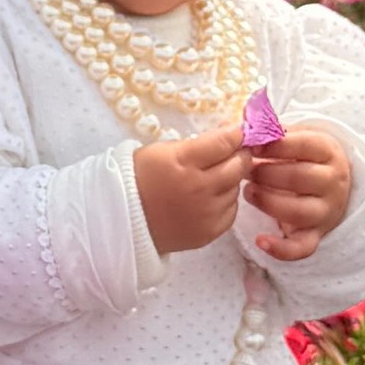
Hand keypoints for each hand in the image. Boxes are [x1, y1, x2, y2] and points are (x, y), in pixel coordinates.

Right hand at [134, 123, 248, 256]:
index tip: (236, 132)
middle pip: (238, 165)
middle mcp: (200, 188)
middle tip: (235, 153)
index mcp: (184, 162)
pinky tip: (210, 198)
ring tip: (213, 178)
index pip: (224, 142)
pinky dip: (225, 202)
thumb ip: (196, 144)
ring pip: (235, 188)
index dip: (235, 134)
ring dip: (230, 180)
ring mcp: (207, 212)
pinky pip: (231, 211)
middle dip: (240, 155)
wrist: (124, 218)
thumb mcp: (162, 150)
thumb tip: (226, 137)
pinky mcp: (210, 232)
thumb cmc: (140, 178)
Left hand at [243, 122, 353, 262]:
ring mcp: (326, 211)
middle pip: (299, 178)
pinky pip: (302, 247)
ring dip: (267, 203)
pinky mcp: (317, 234)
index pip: (303, 145)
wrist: (333, 183)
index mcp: (328, 152)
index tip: (251, 144)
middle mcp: (333, 182)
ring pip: (298, 211)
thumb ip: (272, 130)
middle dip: (266, 174)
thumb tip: (243, 123)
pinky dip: (281, 249)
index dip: (274, 145)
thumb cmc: (304, 156)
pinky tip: (261, 241)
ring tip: (248, 192)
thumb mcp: (297, 136)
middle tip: (246, 170)